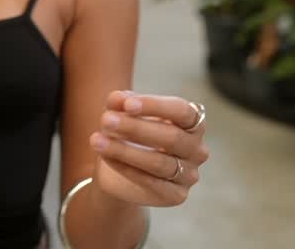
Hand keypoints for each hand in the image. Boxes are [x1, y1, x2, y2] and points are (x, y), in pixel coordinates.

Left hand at [89, 91, 208, 206]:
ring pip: (160, 162)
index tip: (127, 104)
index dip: (155, 106)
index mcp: (194, 122)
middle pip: (171, 137)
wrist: (121, 170)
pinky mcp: (177, 195)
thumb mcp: (123, 113)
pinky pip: (152, 182)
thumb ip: (121, 103)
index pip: (182, 111)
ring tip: (97, 140)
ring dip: (126, 151)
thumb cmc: (130, 133)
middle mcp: (197, 149)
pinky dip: (126, 169)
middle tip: (105, 120)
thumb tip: (117, 99)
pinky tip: (107, 158)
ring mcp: (189, 174)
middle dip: (136, 128)